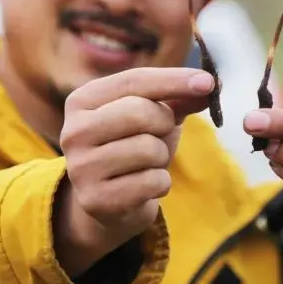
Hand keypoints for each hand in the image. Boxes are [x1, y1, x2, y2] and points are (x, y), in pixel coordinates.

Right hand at [54, 67, 213, 275]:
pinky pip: (152, 182)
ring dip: (162, 157)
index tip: (209, 81)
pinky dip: (160, 183)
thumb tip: (209, 85)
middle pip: (140, 112)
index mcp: (82, 101)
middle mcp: (73, 131)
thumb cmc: (133, 148)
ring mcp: (81, 167)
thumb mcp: (155, 117)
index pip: (133, 80)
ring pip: (148, 149)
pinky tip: (144, 186)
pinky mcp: (95, 200)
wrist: (111, 203)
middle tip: (159, 135)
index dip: (174, 80)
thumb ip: (179, 99)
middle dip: (164, 124)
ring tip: (147, 164)